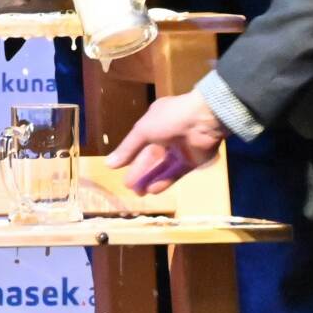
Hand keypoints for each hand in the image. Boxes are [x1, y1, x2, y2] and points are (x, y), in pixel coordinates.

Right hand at [105, 93, 228, 194]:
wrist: (203, 120)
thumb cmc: (170, 119)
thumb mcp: (143, 131)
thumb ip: (128, 148)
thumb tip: (108, 165)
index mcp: (155, 123)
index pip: (139, 143)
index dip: (130, 157)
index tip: (120, 171)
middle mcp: (167, 136)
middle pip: (150, 158)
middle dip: (140, 172)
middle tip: (130, 187)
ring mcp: (180, 149)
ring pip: (162, 167)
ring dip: (150, 179)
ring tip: (139, 192)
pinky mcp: (192, 161)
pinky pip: (175, 173)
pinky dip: (164, 181)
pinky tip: (153, 190)